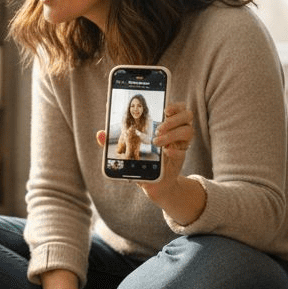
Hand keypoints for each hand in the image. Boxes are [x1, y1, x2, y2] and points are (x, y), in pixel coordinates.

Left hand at [96, 102, 204, 224]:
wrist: (153, 183)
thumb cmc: (141, 161)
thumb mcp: (126, 150)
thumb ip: (114, 142)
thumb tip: (99, 134)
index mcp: (165, 123)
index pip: (177, 107)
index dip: (175, 105)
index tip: (165, 108)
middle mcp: (176, 131)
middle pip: (187, 116)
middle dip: (173, 120)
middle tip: (158, 128)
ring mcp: (180, 144)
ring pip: (188, 131)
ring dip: (172, 135)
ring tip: (156, 142)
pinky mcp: (181, 157)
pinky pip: (184, 150)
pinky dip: (175, 151)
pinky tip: (166, 153)